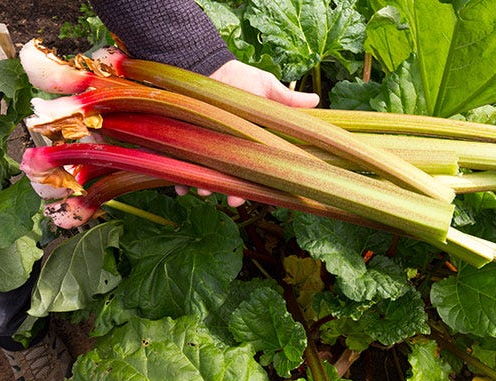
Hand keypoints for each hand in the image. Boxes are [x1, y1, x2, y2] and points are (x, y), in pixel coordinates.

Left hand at [176, 60, 318, 205]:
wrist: (205, 67)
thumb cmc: (238, 78)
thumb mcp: (265, 87)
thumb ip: (287, 99)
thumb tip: (316, 100)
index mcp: (250, 142)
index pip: (257, 169)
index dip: (258, 184)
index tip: (258, 195)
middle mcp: (228, 150)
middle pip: (232, 179)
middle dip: (232, 191)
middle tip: (233, 199)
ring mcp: (206, 149)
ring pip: (207, 177)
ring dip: (206, 188)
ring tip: (203, 190)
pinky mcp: (184, 145)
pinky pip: (179, 168)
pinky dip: (179, 180)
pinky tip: (179, 187)